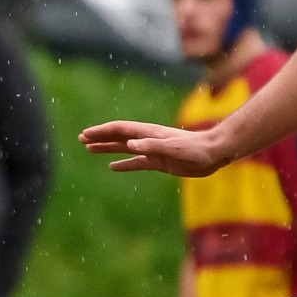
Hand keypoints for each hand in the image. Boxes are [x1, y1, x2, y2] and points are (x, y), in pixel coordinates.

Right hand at [79, 121, 228, 176]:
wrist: (215, 153)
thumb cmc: (196, 150)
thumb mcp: (173, 149)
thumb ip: (151, 146)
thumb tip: (129, 145)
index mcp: (148, 134)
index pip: (120, 130)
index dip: (102, 132)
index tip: (85, 135)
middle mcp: (148, 140)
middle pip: (118, 137)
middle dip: (99, 137)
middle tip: (81, 139)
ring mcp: (153, 150)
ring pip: (124, 148)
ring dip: (107, 148)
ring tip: (90, 149)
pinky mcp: (160, 162)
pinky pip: (136, 163)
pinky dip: (123, 164)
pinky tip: (112, 167)